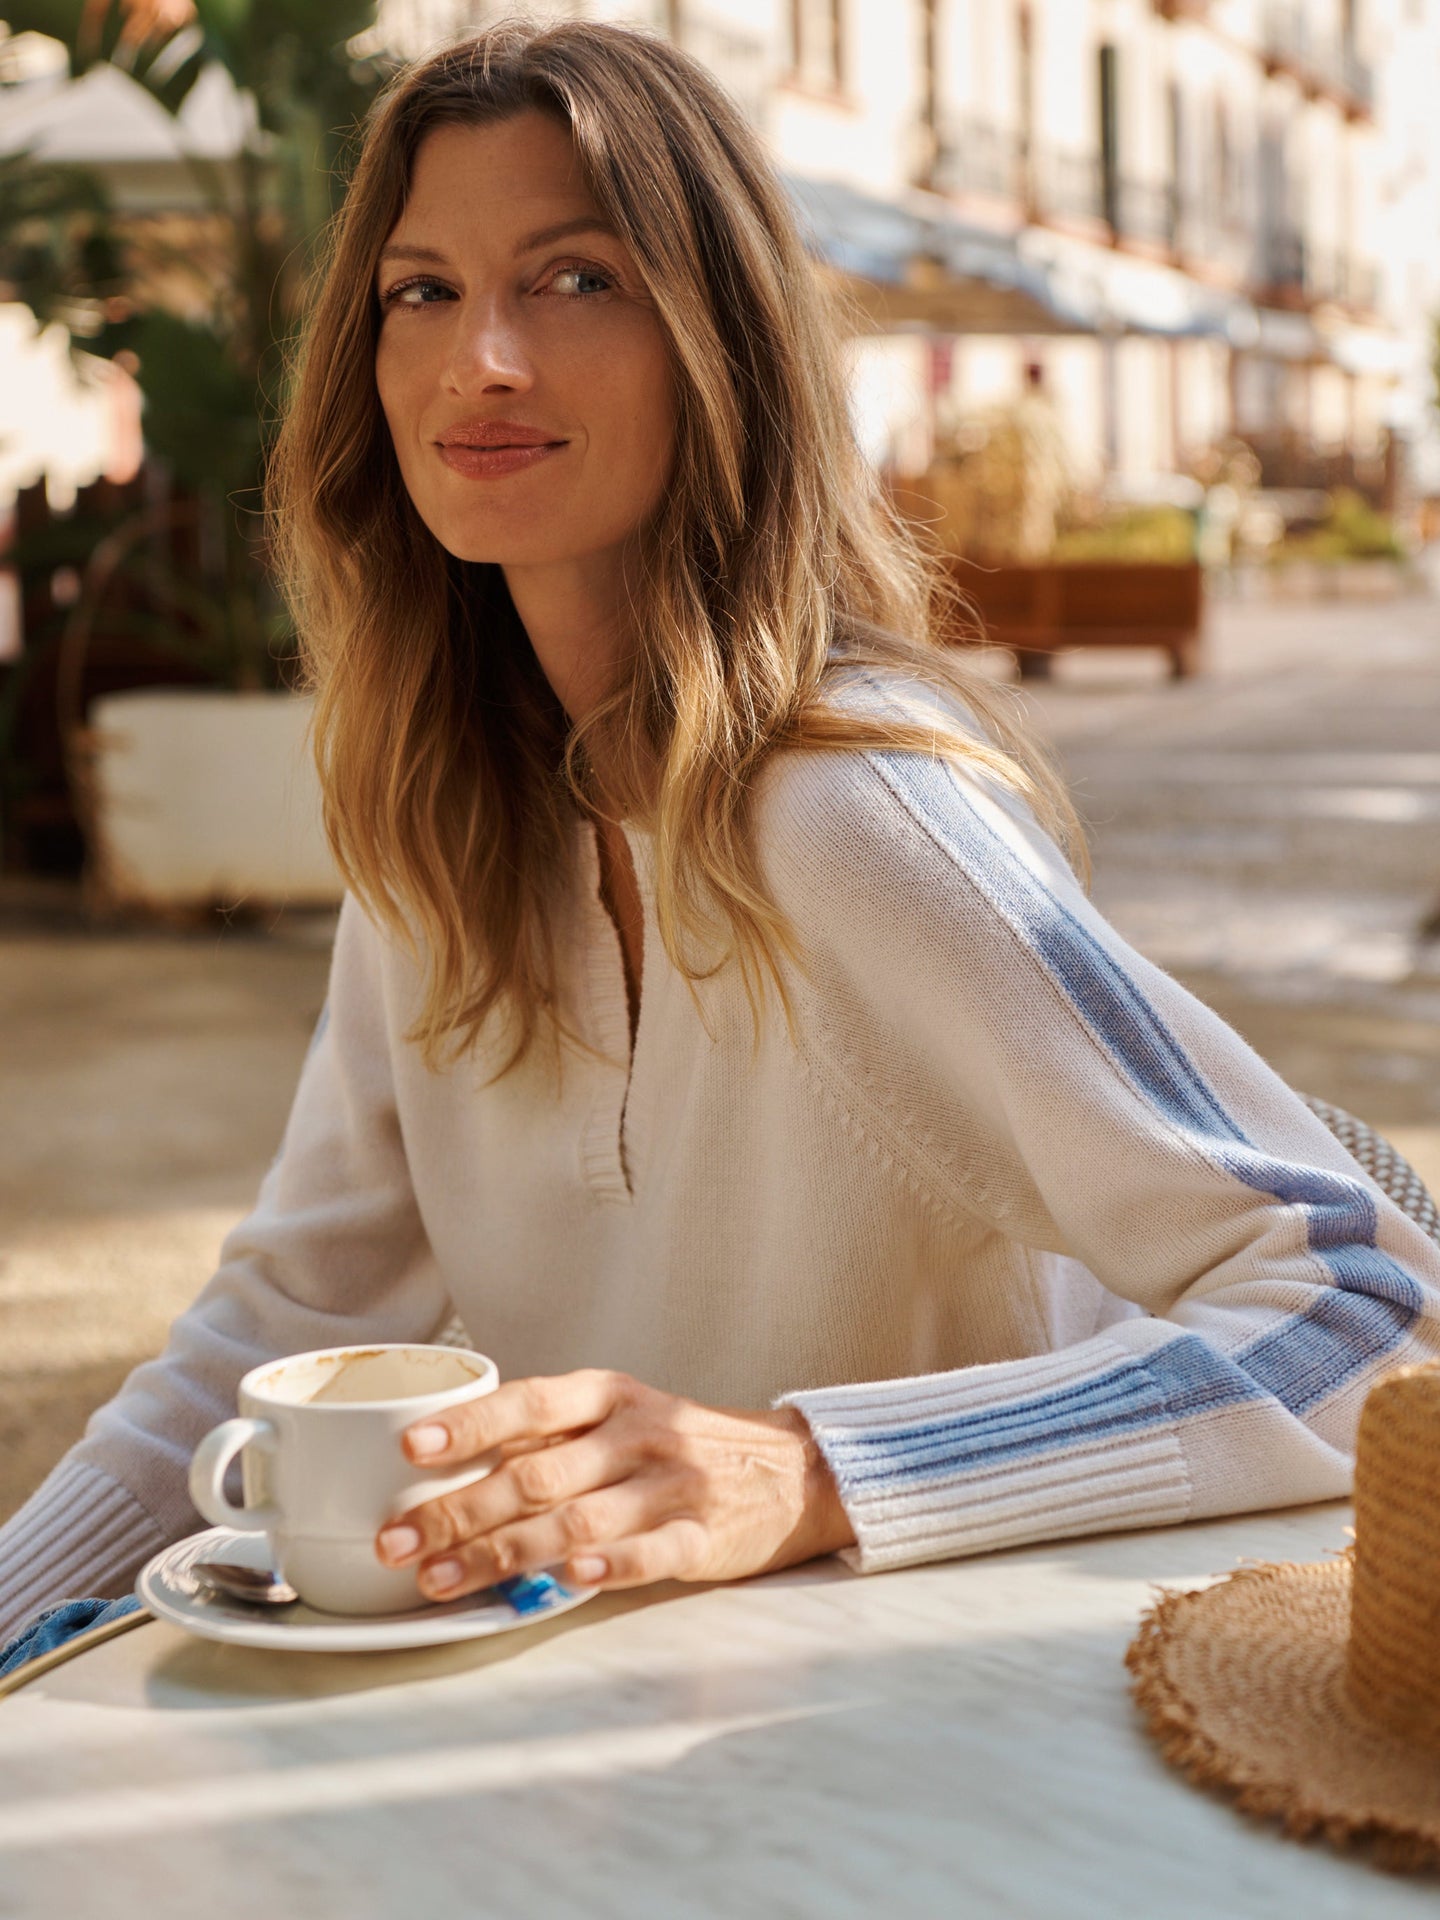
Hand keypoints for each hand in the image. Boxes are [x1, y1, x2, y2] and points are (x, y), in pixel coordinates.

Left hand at [374, 1369, 855, 1598]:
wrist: (791, 1469)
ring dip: (501, 1553)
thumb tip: (447, 1464)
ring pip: (576, 1520)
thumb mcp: (620, 1417)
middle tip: (397, 1543)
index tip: (408, 1447)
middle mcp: (638, 1434)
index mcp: (609, 1396)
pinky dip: (608, 1566)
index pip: (530, 1402)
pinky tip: (568, 1580)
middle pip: (536, 1473)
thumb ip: (550, 1436)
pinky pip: (651, 1552)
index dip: (469, 1425)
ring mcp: (672, 1486)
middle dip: (458, 1511)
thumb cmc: (681, 1446)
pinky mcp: (704, 1537)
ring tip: (442, 1580)